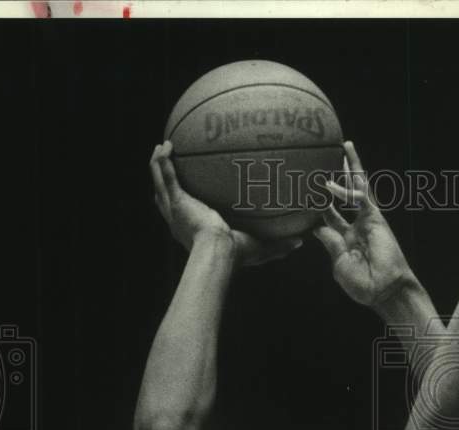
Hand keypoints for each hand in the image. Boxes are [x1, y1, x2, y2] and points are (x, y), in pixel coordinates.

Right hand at [150, 141, 302, 265]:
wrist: (220, 252)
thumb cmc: (236, 255)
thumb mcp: (260, 247)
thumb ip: (278, 244)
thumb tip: (300, 242)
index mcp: (195, 230)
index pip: (187, 214)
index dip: (185, 202)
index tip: (192, 191)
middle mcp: (180, 220)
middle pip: (166, 198)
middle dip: (166, 182)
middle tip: (170, 166)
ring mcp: (175, 210)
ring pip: (160, 184)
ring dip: (158, 165)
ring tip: (161, 147)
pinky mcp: (177, 201)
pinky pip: (166, 176)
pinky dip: (163, 161)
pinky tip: (167, 145)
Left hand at [313, 141, 411, 310]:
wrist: (384, 290)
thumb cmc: (363, 285)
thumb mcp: (340, 265)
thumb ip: (331, 245)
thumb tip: (317, 228)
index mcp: (343, 240)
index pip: (327, 217)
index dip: (316, 206)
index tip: (301, 194)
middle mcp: (354, 226)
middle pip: (341, 196)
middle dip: (334, 178)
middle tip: (323, 160)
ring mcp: (365, 220)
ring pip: (356, 188)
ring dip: (351, 168)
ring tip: (344, 146)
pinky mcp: (376, 219)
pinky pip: (362, 198)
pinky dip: (352, 187)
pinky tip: (341, 176)